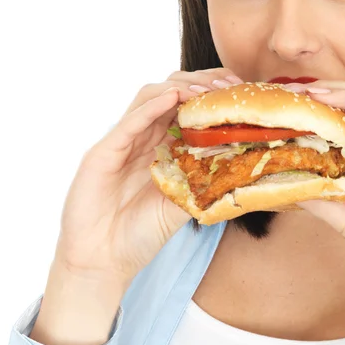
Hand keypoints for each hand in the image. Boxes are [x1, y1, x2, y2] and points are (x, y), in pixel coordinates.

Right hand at [53, 68, 242, 284]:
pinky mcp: (103, 152)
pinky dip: (151, 107)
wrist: (102, 261)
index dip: (211, 93)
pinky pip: (129, 122)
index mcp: (161, 145)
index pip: (187, 105)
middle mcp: (142, 137)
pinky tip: (172, 98)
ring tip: (205, 90)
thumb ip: (203, 185)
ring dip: (179, 88)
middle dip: (201, 82)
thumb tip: (242, 170)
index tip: (238, 92)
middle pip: (170, 92)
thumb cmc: (138, 234)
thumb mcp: (181, 206)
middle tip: (227, 86)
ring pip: (149, 97)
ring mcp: (122, 141)